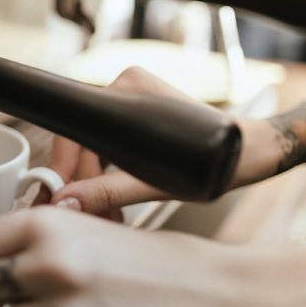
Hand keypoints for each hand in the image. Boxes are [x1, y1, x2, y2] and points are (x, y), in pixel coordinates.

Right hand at [38, 67, 281, 215]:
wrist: (250, 154)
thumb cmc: (216, 163)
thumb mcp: (155, 185)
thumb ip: (108, 192)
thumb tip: (67, 202)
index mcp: (127, 91)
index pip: (74, 132)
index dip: (62, 168)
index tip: (55, 197)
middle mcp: (125, 89)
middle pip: (83, 145)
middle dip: (84, 185)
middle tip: (91, 217)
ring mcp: (131, 100)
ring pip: (94, 149)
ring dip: (96, 184)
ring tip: (109, 214)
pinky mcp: (138, 115)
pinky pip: (107, 146)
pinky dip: (108, 174)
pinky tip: (116, 198)